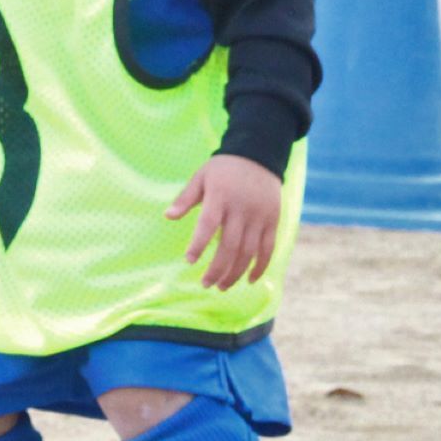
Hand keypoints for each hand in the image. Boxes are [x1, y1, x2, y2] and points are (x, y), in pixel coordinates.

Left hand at [169, 153, 283, 290]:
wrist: (259, 154)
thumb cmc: (224, 168)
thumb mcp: (201, 176)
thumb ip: (185, 198)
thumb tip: (168, 216)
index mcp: (220, 196)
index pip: (208, 224)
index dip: (199, 244)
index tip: (189, 260)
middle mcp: (241, 209)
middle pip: (230, 245)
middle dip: (217, 269)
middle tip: (205, 284)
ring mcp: (259, 216)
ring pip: (248, 252)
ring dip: (235, 273)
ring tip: (222, 286)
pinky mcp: (272, 221)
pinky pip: (268, 248)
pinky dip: (260, 266)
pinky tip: (249, 280)